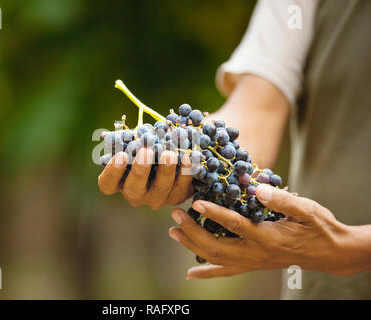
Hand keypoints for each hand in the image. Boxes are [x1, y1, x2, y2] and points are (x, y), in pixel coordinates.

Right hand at [98, 148, 192, 209]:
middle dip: (140, 170)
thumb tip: (129, 131)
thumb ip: (131, 139)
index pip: (107, 183)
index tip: (121, 155)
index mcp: (119, 181)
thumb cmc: (147, 146)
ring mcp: (156, 198)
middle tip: (146, 151)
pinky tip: (187, 158)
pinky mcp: (176, 197)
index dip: (113, 172)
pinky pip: (181, 187)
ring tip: (169, 153)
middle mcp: (135, 194)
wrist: (173, 157)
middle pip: (134, 189)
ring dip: (165, 170)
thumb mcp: (136, 142)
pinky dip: (185, 172)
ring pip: (160, 188)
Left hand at [169, 184, 370, 278]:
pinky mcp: (252, 265)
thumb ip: (282, 200)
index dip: (214, 213)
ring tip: (174, 232)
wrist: (330, 254)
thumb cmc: (319, 228)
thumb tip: (257, 188)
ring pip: (216, 259)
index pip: (235, 224)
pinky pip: (226, 272)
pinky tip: (191, 274)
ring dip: (192, 245)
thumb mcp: (307, 210)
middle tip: (175, 214)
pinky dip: (207, 273)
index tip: (196, 202)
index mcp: (267, 236)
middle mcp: (255, 253)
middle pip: (216, 246)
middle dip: (192, 231)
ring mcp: (252, 262)